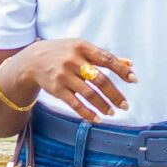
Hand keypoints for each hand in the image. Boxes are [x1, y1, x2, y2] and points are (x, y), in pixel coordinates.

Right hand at [0, 39, 132, 120]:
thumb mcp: (81, 48)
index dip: (121, 70)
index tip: (134, 80)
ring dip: (103, 105)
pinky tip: (97, 119)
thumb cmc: (63, 52)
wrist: (33, 60)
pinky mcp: (56, 89)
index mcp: (82, 47)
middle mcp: (73, 60)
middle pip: (99, 79)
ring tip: (112, 113)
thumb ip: (104, 56)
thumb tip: (130, 64)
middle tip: (125, 105)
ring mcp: (64, 75)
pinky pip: (75, 104)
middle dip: (114, 94)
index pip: (106, 59)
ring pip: (89, 94)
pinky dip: (87, 113)